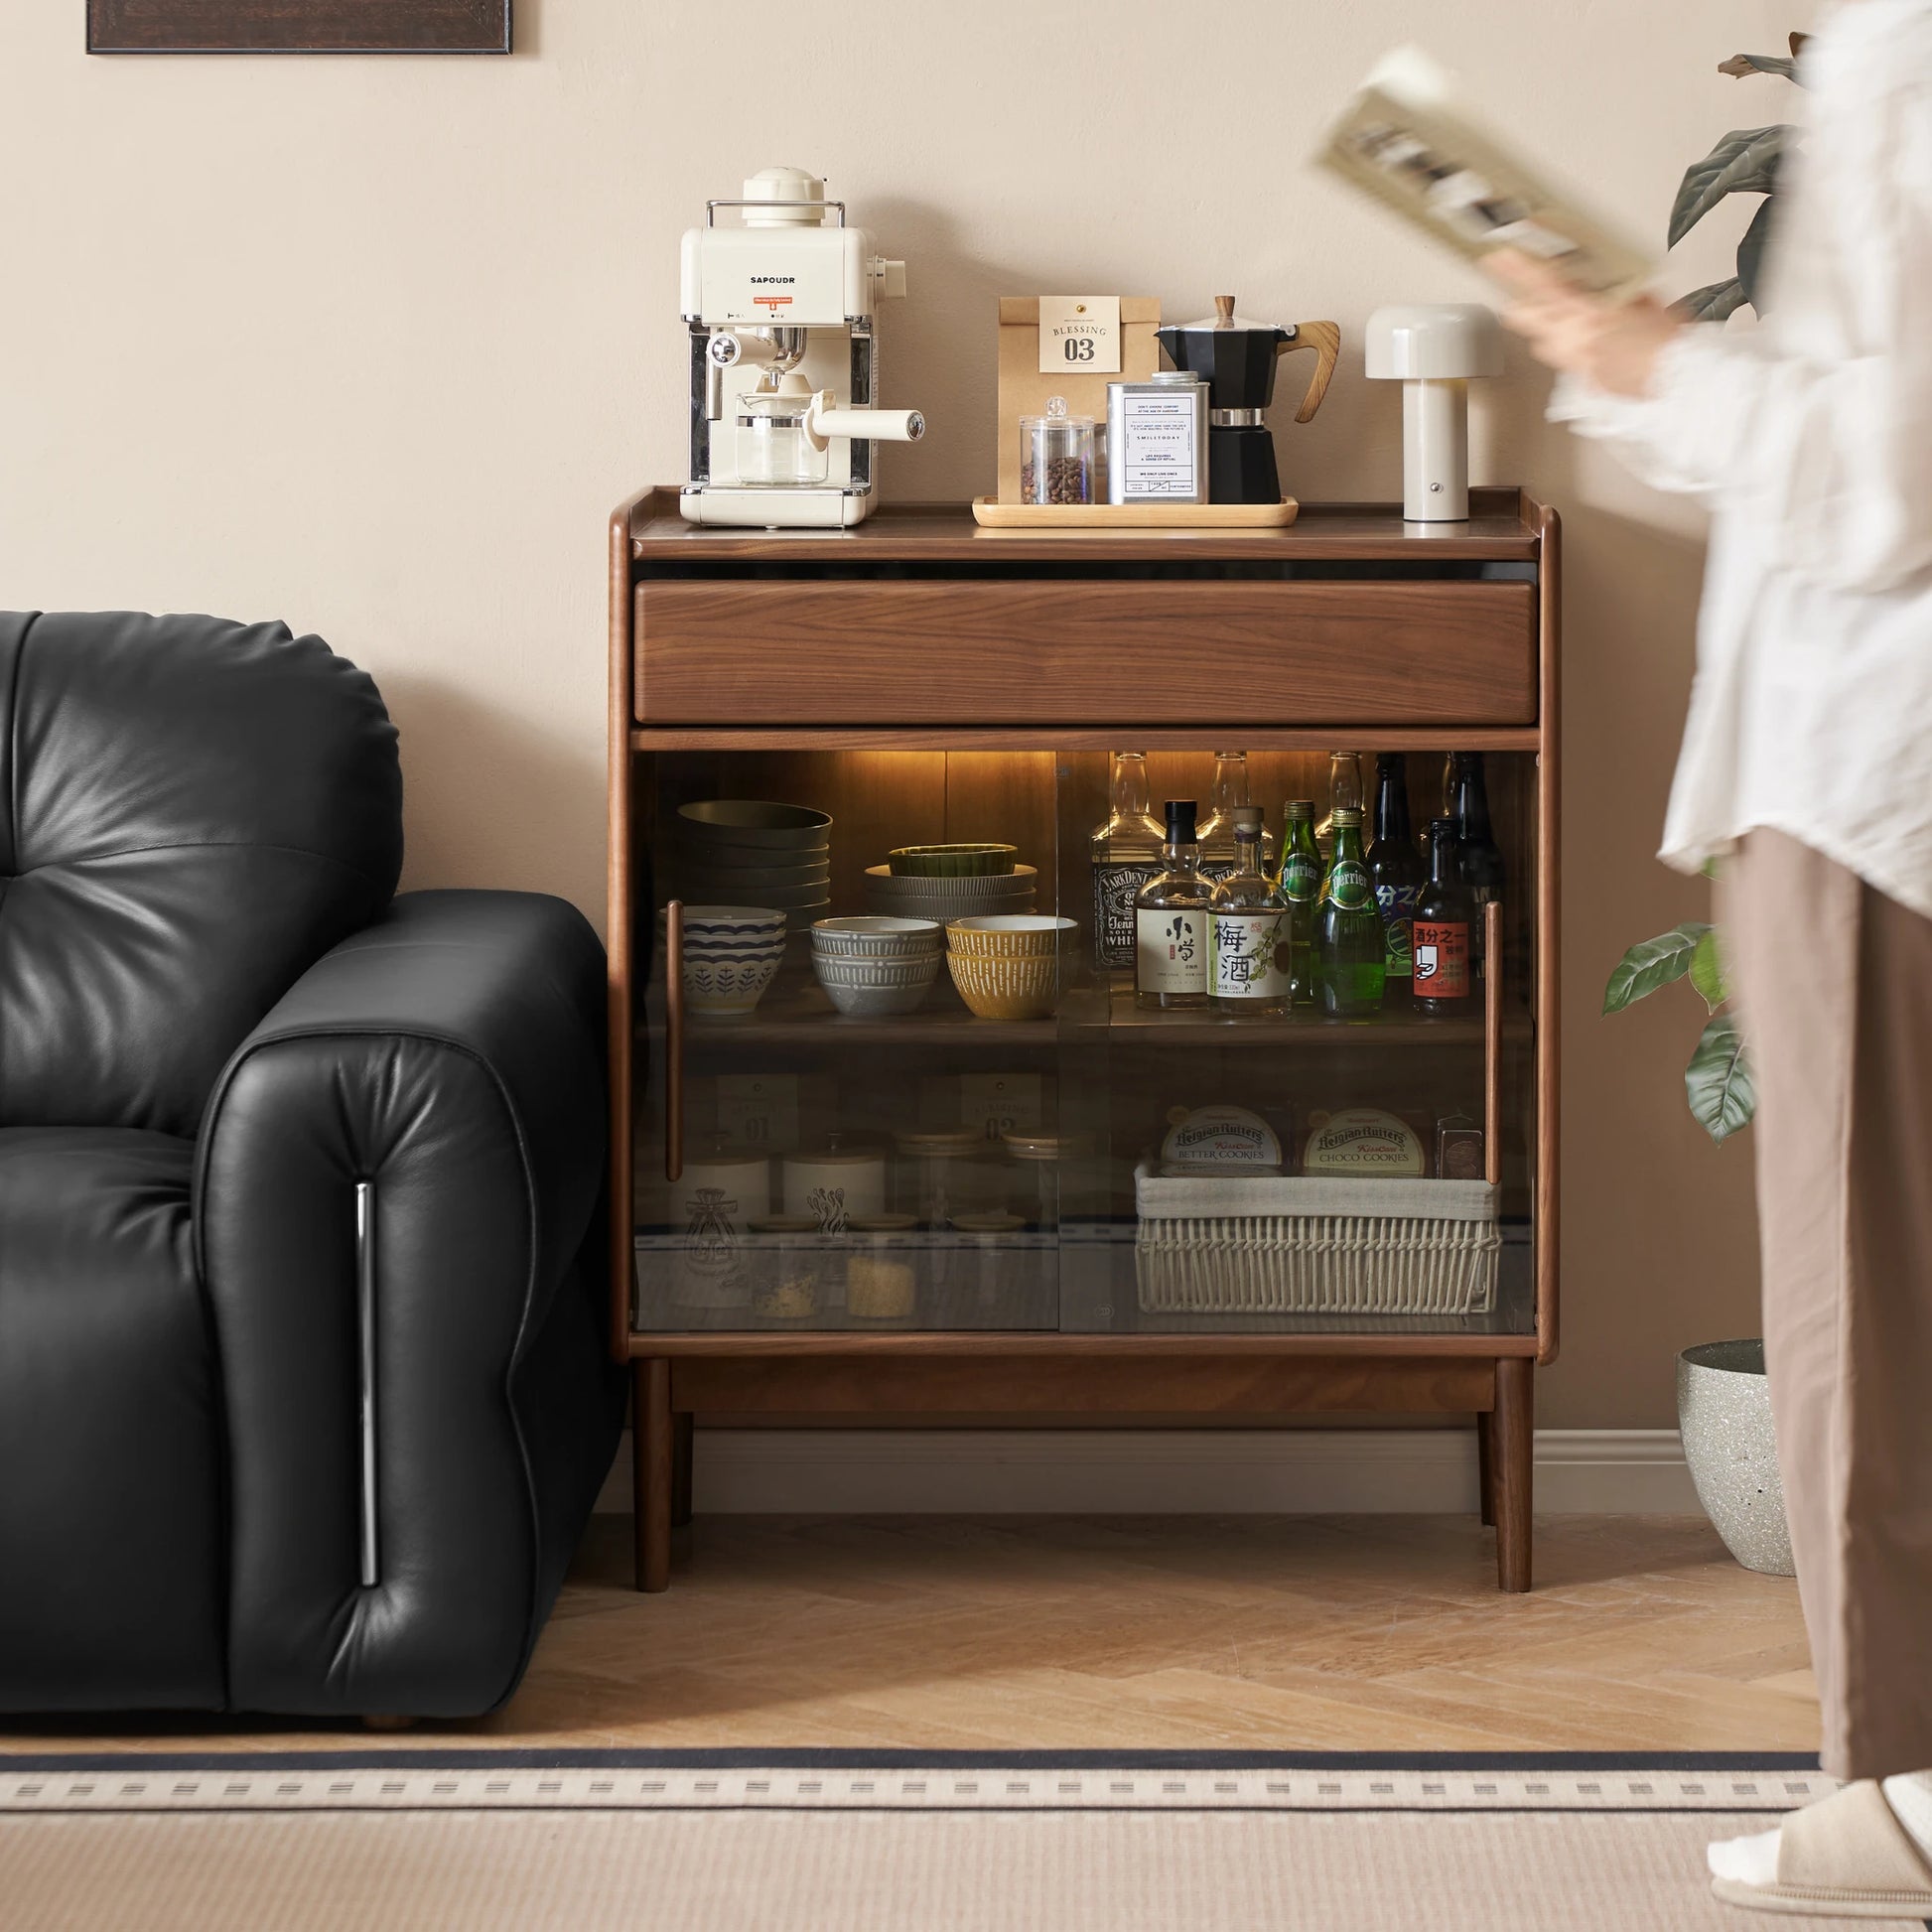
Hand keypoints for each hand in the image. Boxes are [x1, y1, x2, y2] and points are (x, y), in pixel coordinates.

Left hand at [1485, 249, 1682, 397]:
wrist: (1676, 382)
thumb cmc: (1667, 343)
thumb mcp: (1647, 301)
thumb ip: (1621, 291)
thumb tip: (1612, 284)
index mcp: (1589, 313)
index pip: (1544, 285)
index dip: (1518, 270)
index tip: (1500, 258)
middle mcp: (1573, 339)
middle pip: (1524, 319)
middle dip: (1521, 304)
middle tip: (1521, 293)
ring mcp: (1573, 362)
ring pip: (1539, 342)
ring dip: (1545, 330)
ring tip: (1559, 319)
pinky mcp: (1581, 381)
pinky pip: (1563, 361)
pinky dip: (1569, 350)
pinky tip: (1586, 345)